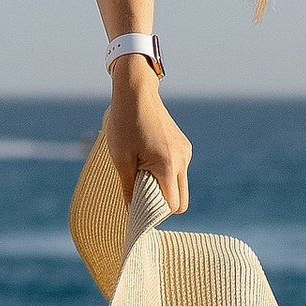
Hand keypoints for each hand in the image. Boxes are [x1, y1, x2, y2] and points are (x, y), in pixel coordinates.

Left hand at [104, 58, 190, 211]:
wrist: (136, 92)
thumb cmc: (124, 123)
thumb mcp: (120, 158)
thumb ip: (128, 188)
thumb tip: (132, 212)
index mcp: (168, 165)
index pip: (173, 205)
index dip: (157, 213)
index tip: (140, 211)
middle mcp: (183, 160)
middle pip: (181, 200)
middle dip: (163, 204)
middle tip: (141, 196)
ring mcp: (185, 152)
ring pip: (181, 185)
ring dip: (164, 187)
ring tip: (141, 172)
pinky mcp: (184, 145)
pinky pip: (179, 170)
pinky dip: (166, 173)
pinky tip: (147, 159)